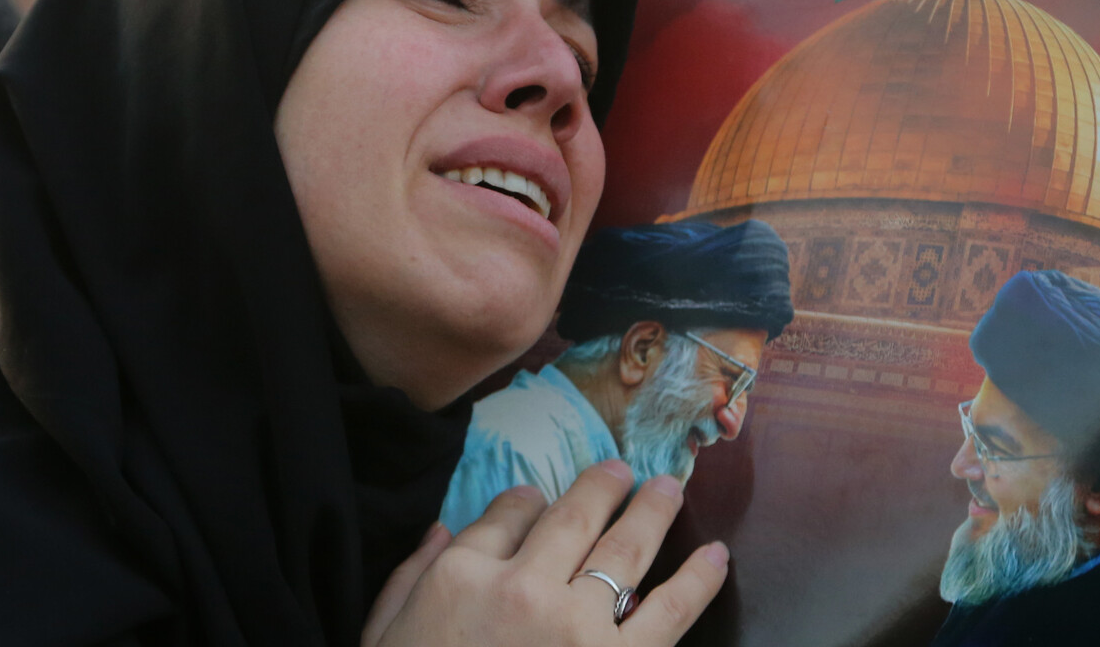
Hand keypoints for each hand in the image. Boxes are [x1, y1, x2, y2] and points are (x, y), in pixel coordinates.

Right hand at [361, 460, 729, 646]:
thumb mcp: (382, 634)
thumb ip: (408, 579)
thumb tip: (440, 531)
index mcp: (463, 575)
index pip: (505, 516)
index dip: (526, 500)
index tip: (537, 496)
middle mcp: (523, 586)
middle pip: (571, 519)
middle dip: (602, 487)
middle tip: (624, 469)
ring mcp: (575, 624)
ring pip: (624, 550)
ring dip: (652, 512)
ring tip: (670, 489)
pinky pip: (669, 612)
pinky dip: (698, 581)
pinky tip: (717, 556)